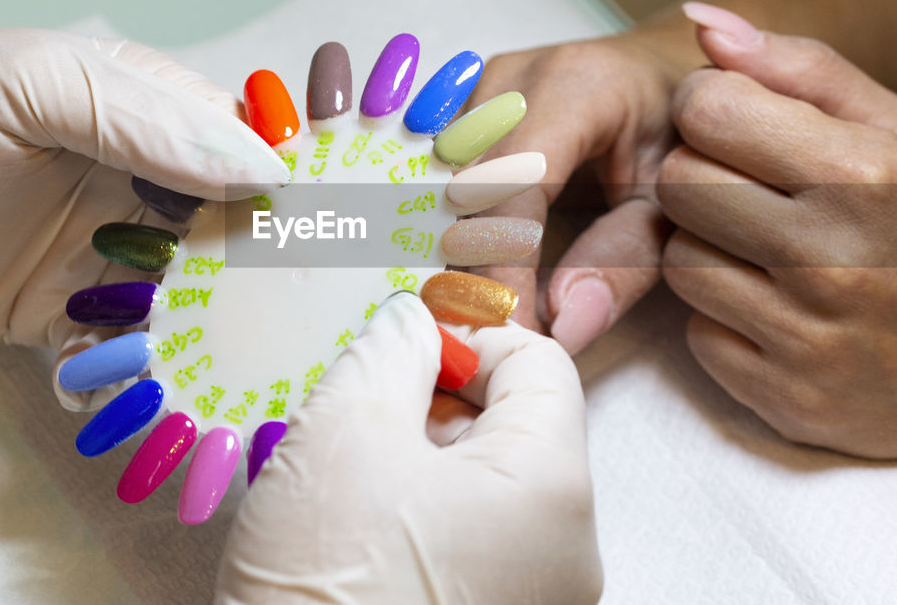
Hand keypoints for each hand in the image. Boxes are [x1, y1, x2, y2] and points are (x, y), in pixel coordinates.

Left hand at [0, 23, 288, 348]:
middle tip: (301, 324)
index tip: (348, 233)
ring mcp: (111, 256)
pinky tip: (117, 378)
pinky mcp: (66, 313)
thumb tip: (262, 169)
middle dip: (270, 282)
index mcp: (159, 121)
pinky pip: (119, 350)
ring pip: (189, 306)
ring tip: (223, 371)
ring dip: (208, 341)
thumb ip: (148, 121)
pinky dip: (129, 373)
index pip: (257, 156)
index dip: (305, 193)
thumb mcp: (42, 82)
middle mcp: (148, 190)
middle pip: (239, 241)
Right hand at [216, 292, 600, 603]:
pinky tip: (356, 535)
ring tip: (344, 480)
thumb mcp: (345, 432)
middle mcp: (570, 553)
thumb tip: (414, 319)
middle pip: (518, 428)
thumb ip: (389, 349)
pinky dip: (421, 519)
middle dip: (435, 400)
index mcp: (555, 488)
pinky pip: (475, 547)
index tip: (401, 344)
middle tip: (356, 411)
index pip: (542, 362)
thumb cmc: (327, 583)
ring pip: (490, 490)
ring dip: (419, 461)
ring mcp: (539, 604)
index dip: (469, 333)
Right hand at [464, 28, 697, 350]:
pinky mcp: (462, 108)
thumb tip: (562, 329)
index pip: (514, 186)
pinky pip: (433, 176)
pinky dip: (440, 229)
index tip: (512, 333)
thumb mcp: (673, 202)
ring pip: (436, 183)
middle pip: (462, 185)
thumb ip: (626, 264)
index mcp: (576, 86)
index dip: (504, 268)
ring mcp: (480, 89)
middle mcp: (513, 78)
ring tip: (468, 311)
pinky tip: (450, 274)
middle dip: (466, 268)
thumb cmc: (678, 137)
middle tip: (486, 336)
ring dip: (445, 251)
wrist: (667, 76)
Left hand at [658, 4, 896, 490]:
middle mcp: (831, 258)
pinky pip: (697, 333)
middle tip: (749, 189)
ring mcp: (807, 337)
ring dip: (707, 249)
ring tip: (767, 249)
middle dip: (701, 176)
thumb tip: (702, 23)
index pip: (707, 113)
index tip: (732, 122)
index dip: (706, 109)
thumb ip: (800, 67)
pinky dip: (724, 317)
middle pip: (678, 186)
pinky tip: (777, 308)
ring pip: (676, 261)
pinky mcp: (786, 397)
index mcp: (864, 174)